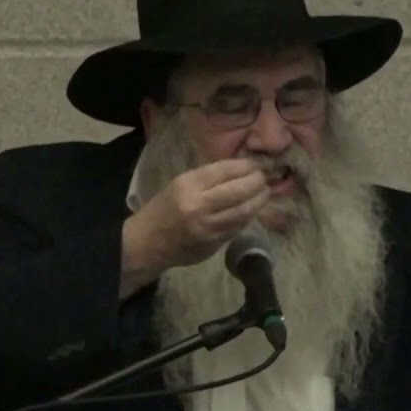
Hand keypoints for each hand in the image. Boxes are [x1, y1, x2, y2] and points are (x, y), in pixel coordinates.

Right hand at [119, 159, 268, 295]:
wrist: (147, 244)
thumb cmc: (161, 209)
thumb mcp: (179, 185)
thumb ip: (208, 179)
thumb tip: (240, 170)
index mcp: (187, 186)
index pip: (224, 171)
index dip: (245, 167)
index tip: (255, 165)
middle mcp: (199, 206)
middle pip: (239, 191)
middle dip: (257, 183)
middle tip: (263, 179)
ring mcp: (208, 228)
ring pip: (244, 212)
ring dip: (259, 201)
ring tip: (264, 192)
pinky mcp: (214, 245)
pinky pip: (238, 228)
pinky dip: (248, 216)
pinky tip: (252, 209)